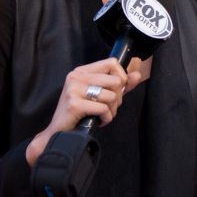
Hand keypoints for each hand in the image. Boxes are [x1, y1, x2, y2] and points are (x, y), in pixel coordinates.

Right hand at [25, 58, 143, 165]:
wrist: (59, 133)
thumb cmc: (80, 114)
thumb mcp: (101, 96)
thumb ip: (120, 85)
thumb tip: (137, 75)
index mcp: (81, 71)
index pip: (112, 62)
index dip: (121, 77)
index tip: (116, 91)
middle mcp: (76, 77)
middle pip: (115, 81)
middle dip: (118, 98)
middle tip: (108, 107)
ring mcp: (74, 89)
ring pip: (111, 96)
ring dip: (112, 111)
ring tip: (102, 115)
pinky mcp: (74, 104)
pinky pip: (103, 109)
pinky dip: (106, 118)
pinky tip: (98, 121)